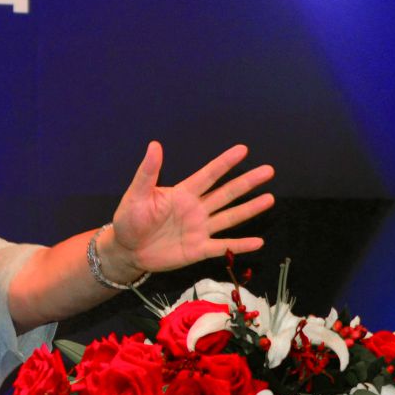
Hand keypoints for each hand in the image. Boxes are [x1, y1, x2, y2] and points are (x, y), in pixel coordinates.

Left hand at [106, 141, 273, 274]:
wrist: (126, 250)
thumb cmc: (129, 220)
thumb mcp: (136, 195)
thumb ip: (148, 172)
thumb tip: (154, 145)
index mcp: (183, 194)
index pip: (208, 175)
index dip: (225, 163)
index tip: (243, 149)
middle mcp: (196, 209)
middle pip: (226, 193)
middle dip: (246, 182)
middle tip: (268, 170)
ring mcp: (199, 229)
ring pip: (229, 217)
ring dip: (249, 209)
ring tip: (269, 198)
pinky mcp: (198, 249)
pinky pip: (223, 246)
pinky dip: (240, 245)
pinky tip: (258, 242)